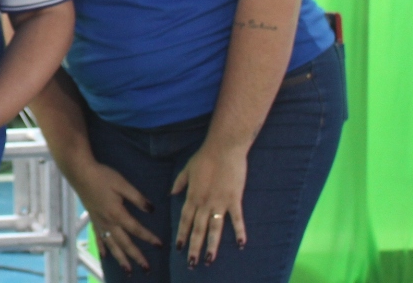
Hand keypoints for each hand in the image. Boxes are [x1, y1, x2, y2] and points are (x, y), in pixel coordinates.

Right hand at [71, 160, 160, 273]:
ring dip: (120, 258)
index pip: (136, 229)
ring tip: (128, 270)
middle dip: (136, 256)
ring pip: (111, 245)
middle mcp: (108, 222)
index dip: (148, 237)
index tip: (159, 245)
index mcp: (117, 213)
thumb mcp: (122, 183)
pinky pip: (98, 238)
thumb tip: (151, 210)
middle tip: (146, 268)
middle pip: (124, 243)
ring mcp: (99, 222)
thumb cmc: (102, 176)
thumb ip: (137, 198)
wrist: (80, 173)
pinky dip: (102, 248)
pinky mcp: (92, 219)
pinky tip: (105, 256)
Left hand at [172, 141, 248, 267]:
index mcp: (192, 196)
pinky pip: (237, 219)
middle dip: (194, 248)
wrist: (223, 148)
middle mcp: (204, 203)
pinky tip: (241, 245)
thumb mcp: (186, 169)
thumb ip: (179, 183)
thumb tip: (171, 195)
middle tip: (192, 264)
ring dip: (212, 246)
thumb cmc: (204, 157)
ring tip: (209, 261)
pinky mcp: (235, 199)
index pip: (185, 220)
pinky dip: (239, 232)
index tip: (179, 249)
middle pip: (198, 229)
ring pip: (214, 229)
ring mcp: (220, 202)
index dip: (182, 235)